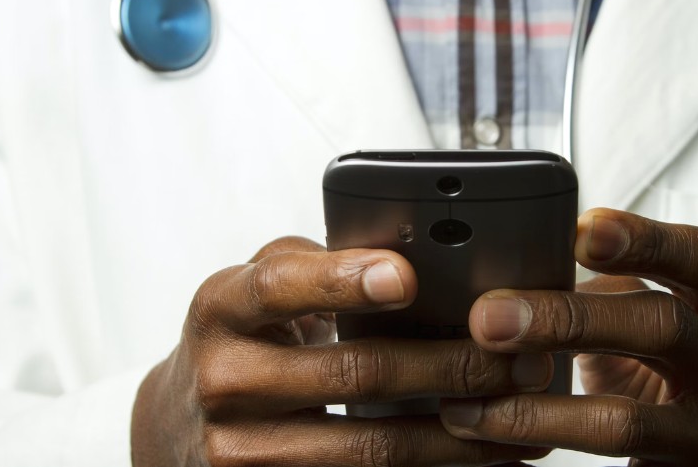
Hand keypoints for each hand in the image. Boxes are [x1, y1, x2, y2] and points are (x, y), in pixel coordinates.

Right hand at [131, 236, 551, 466]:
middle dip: (449, 364)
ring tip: (522, 414)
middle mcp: (222, 379)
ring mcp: (237, 451)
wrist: (175, 427)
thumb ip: (316, 264)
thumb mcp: (255, 290)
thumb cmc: (240, 341)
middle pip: (352, 372)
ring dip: (458, 434)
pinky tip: (481, 458)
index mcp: (221, 307)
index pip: (280, 286)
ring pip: (369, 446)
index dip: (343, 280)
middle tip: (521, 357)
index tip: (406, 277)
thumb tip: (413, 252)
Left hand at [440, 209, 697, 466]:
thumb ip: (610, 288)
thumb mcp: (662, 315)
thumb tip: (513, 267)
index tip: (580, 230)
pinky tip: (495, 435)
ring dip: (538, 410)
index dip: (643, 239)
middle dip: (569, 319)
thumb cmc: (676, 366)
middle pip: (664, 327)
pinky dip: (545, 447)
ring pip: (628, 421)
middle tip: (489, 317)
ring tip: (470, 401)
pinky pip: (613, 466)